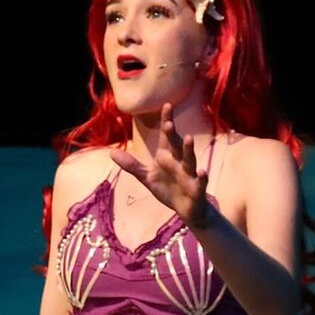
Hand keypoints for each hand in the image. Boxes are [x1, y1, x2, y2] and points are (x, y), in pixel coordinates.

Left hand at [109, 102, 209, 225]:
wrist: (186, 209)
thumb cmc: (168, 190)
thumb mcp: (147, 178)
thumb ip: (131, 165)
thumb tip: (111, 153)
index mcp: (167, 157)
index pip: (166, 136)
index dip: (167, 120)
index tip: (167, 105)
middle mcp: (179, 162)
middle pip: (176, 145)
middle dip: (173, 135)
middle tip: (168, 123)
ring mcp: (189, 175)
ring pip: (190, 160)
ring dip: (189, 150)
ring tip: (189, 138)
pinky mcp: (197, 189)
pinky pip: (200, 182)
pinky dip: (202, 177)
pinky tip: (202, 172)